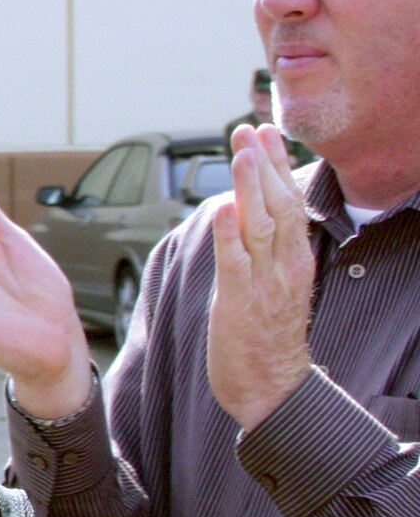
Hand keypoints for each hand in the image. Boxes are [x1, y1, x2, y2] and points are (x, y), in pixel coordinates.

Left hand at [208, 124, 313, 429]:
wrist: (274, 387)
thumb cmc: (268, 337)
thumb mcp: (274, 285)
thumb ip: (265, 250)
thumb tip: (247, 215)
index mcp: (295, 259)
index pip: (290, 201)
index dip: (278, 165)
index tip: (266, 133)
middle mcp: (285, 266)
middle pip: (278, 204)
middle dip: (263, 164)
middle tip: (249, 128)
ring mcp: (265, 284)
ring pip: (261, 226)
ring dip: (249, 187)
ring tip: (241, 153)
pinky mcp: (240, 304)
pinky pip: (236, 264)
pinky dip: (229, 235)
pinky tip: (223, 208)